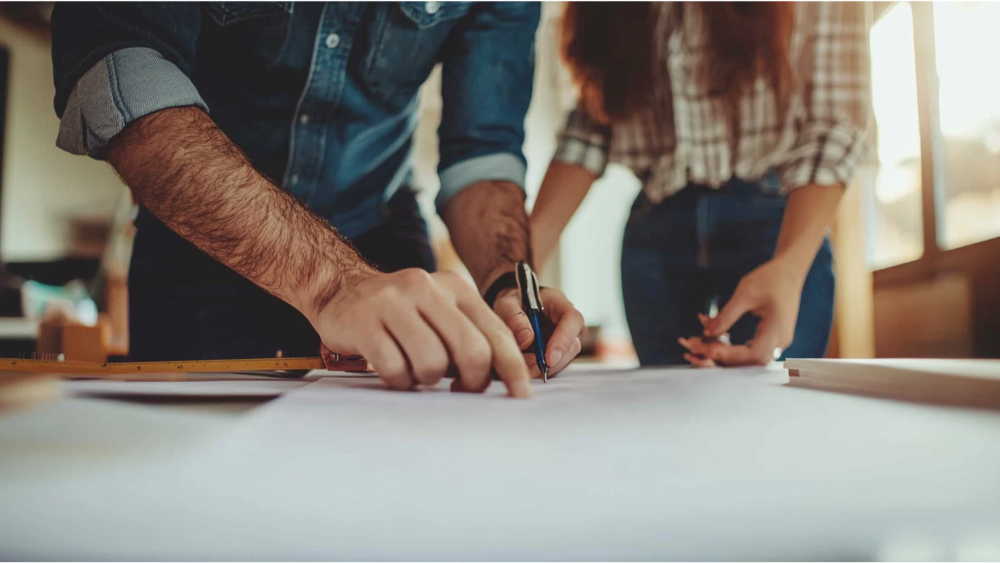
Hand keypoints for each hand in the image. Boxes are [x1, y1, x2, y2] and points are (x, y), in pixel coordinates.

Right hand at [310, 269, 531, 397]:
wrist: (340, 288)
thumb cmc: (401, 312)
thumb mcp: (441, 312)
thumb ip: (472, 337)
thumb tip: (507, 378)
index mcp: (455, 287)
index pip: (497, 333)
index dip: (513, 370)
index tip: (520, 396)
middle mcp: (428, 289)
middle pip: (471, 351)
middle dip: (472, 381)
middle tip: (460, 388)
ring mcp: (393, 303)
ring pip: (432, 364)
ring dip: (427, 379)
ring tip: (416, 370)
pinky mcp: (364, 322)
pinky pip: (395, 369)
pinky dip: (399, 380)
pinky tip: (394, 370)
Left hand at [493, 286, 584, 377]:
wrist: (512, 309)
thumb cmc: (513, 302)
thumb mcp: (507, 302)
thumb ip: (514, 316)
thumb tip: (527, 339)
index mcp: (559, 303)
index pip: (573, 319)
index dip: (564, 340)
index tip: (549, 358)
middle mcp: (567, 323)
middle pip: (573, 345)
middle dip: (554, 362)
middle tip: (531, 369)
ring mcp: (564, 340)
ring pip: (565, 359)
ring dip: (546, 369)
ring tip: (524, 368)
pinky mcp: (558, 354)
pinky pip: (555, 367)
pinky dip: (541, 371)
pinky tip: (526, 369)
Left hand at [684, 259, 803, 366]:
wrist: (789, 271)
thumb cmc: (771, 278)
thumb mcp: (745, 292)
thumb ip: (726, 315)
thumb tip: (706, 332)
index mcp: (777, 329)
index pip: (754, 354)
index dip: (729, 355)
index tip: (707, 348)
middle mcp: (780, 340)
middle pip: (750, 362)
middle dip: (721, 359)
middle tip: (695, 349)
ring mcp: (777, 341)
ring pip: (748, 359)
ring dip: (723, 356)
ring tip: (699, 346)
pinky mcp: (770, 339)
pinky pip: (749, 350)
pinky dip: (730, 349)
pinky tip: (713, 342)